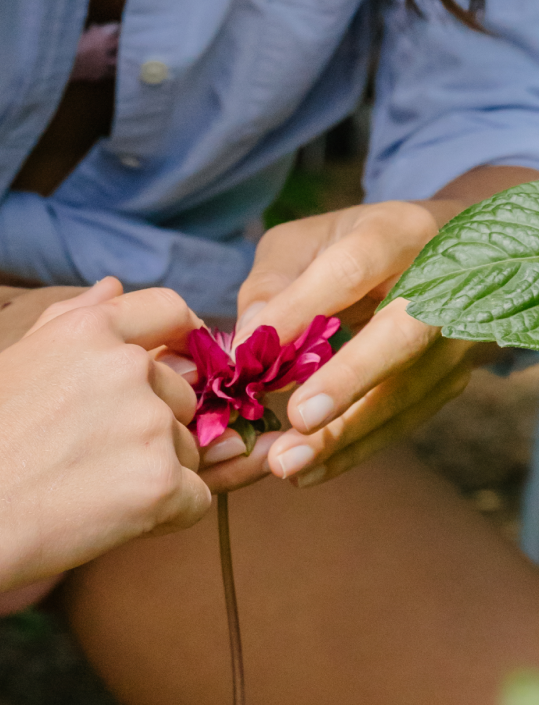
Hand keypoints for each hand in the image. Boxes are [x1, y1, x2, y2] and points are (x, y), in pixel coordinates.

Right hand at [0, 279, 212, 596]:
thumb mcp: (14, 360)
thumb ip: (70, 319)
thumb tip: (113, 287)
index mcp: (90, 330)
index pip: (172, 311)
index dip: (183, 344)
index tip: (176, 374)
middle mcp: (127, 367)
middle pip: (181, 397)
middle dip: (153, 430)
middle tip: (88, 463)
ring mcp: (148, 424)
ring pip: (189, 452)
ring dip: (155, 475)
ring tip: (85, 493)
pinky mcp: (161, 483)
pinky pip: (194, 501)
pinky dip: (162, 517)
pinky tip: (104, 518)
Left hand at [215, 199, 476, 488]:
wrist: (444, 254)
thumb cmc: (355, 247)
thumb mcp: (308, 242)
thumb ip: (274, 282)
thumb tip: (249, 340)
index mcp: (400, 232)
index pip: (351, 269)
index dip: (300, 310)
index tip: (247, 354)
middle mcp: (442, 284)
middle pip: (402, 335)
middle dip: (349, 380)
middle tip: (298, 419)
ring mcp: (456, 337)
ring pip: (407, 391)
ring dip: (346, 435)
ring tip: (288, 464)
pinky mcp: (451, 379)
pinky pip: (403, 421)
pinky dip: (354, 450)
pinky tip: (309, 472)